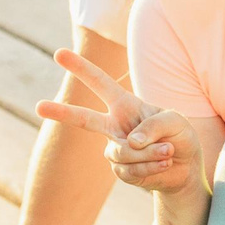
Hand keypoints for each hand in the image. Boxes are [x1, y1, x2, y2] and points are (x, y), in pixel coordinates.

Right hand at [36, 48, 199, 194]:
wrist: (186, 168)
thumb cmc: (179, 136)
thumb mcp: (176, 121)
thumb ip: (154, 125)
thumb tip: (129, 142)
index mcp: (125, 104)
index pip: (100, 83)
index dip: (81, 68)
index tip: (59, 54)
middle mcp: (114, 125)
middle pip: (83, 118)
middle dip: (61, 112)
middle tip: (38, 106)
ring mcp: (114, 148)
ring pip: (121, 151)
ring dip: (149, 152)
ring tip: (168, 151)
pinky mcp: (120, 170)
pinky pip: (129, 169)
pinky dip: (151, 166)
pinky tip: (164, 164)